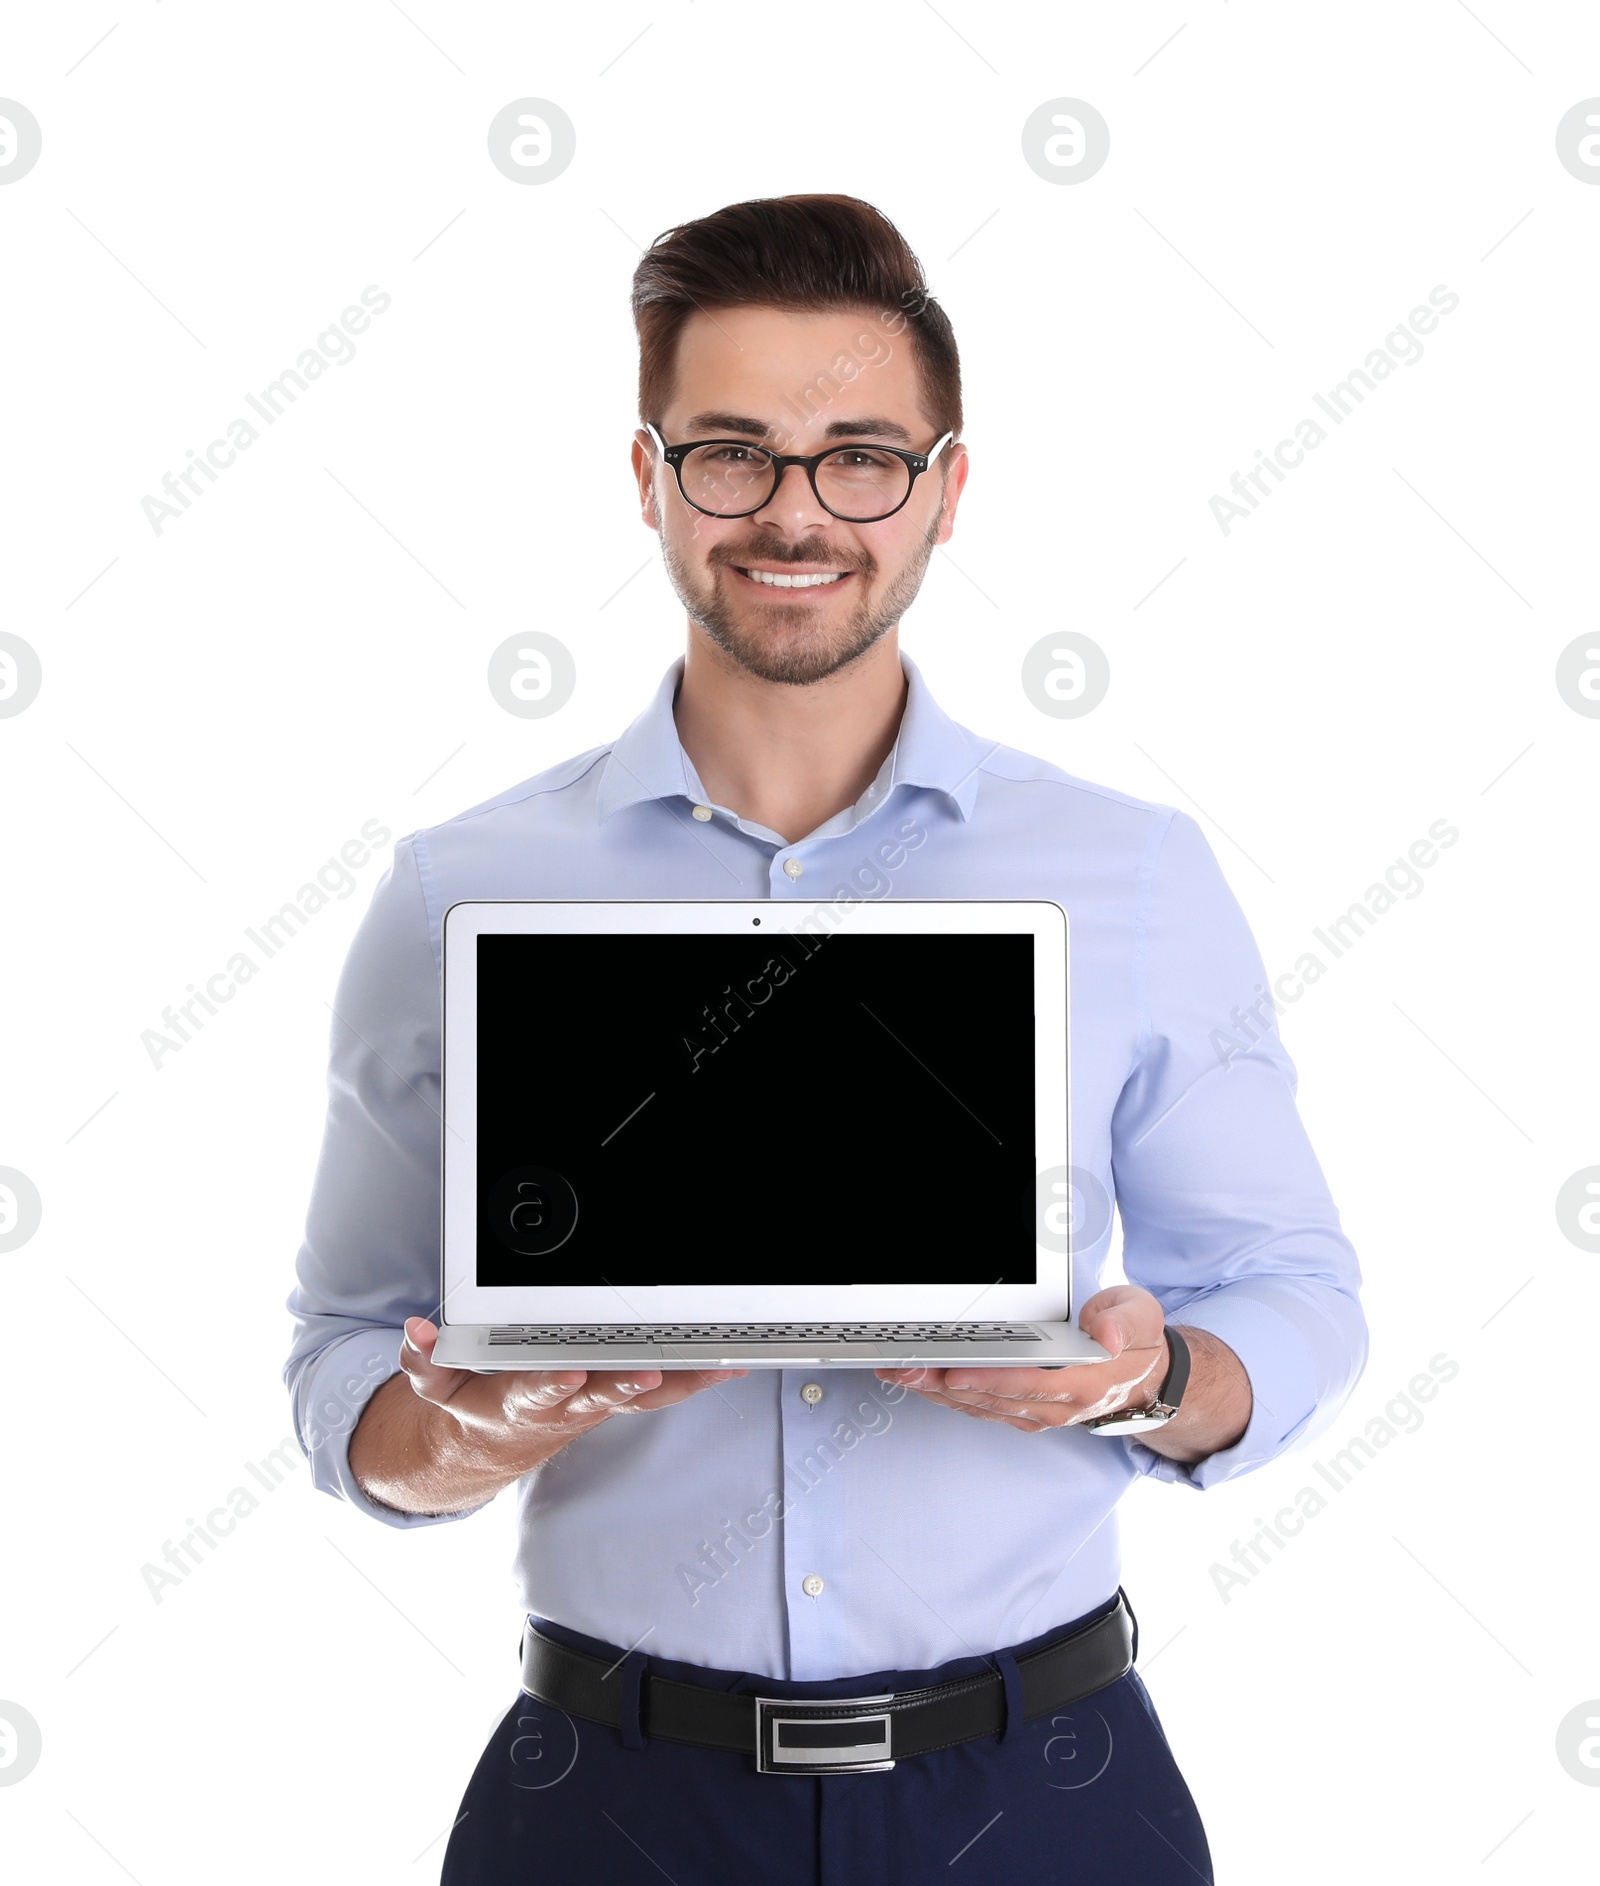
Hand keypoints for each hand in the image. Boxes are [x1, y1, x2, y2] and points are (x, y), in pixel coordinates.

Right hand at [350, 1318, 746, 1514]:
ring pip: (642, 1394)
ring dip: (678, 1381)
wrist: (500, 1444)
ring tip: (716, 1364)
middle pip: (599, 1394)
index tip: (569, 1373)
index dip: (554, 1382)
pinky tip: (728, 1363)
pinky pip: (664, 1391)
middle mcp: (567, 1404)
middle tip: (649, 1374)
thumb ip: (425, 1361)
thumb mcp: (439, 1389)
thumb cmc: (478, 1405)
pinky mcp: (618, 1397)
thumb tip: (416, 1332)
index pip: (536, 1389)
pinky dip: (696, 1378)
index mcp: (521, 1399)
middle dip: (624, 1384)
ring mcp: (598, 1403)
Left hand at [874, 1285, 1168, 1434]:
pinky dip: (947, 1395)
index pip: (1029, 1384)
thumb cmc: (1136, 1342)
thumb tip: (1105, 1334)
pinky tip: (922, 1382)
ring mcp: (1038, 1413)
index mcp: (1085, 1382)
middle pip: (991, 1397)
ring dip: (936, 1391)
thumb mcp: (1140, 1317)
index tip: (954, 1371)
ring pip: (979, 1406)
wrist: (1144, 1376)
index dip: (988, 1380)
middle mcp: (1057, 1406)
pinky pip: (980, 1407)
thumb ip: (1122, 1322)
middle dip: (943, 1382)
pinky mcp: (1024, 1412)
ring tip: (899, 1373)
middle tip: (905, 1367)